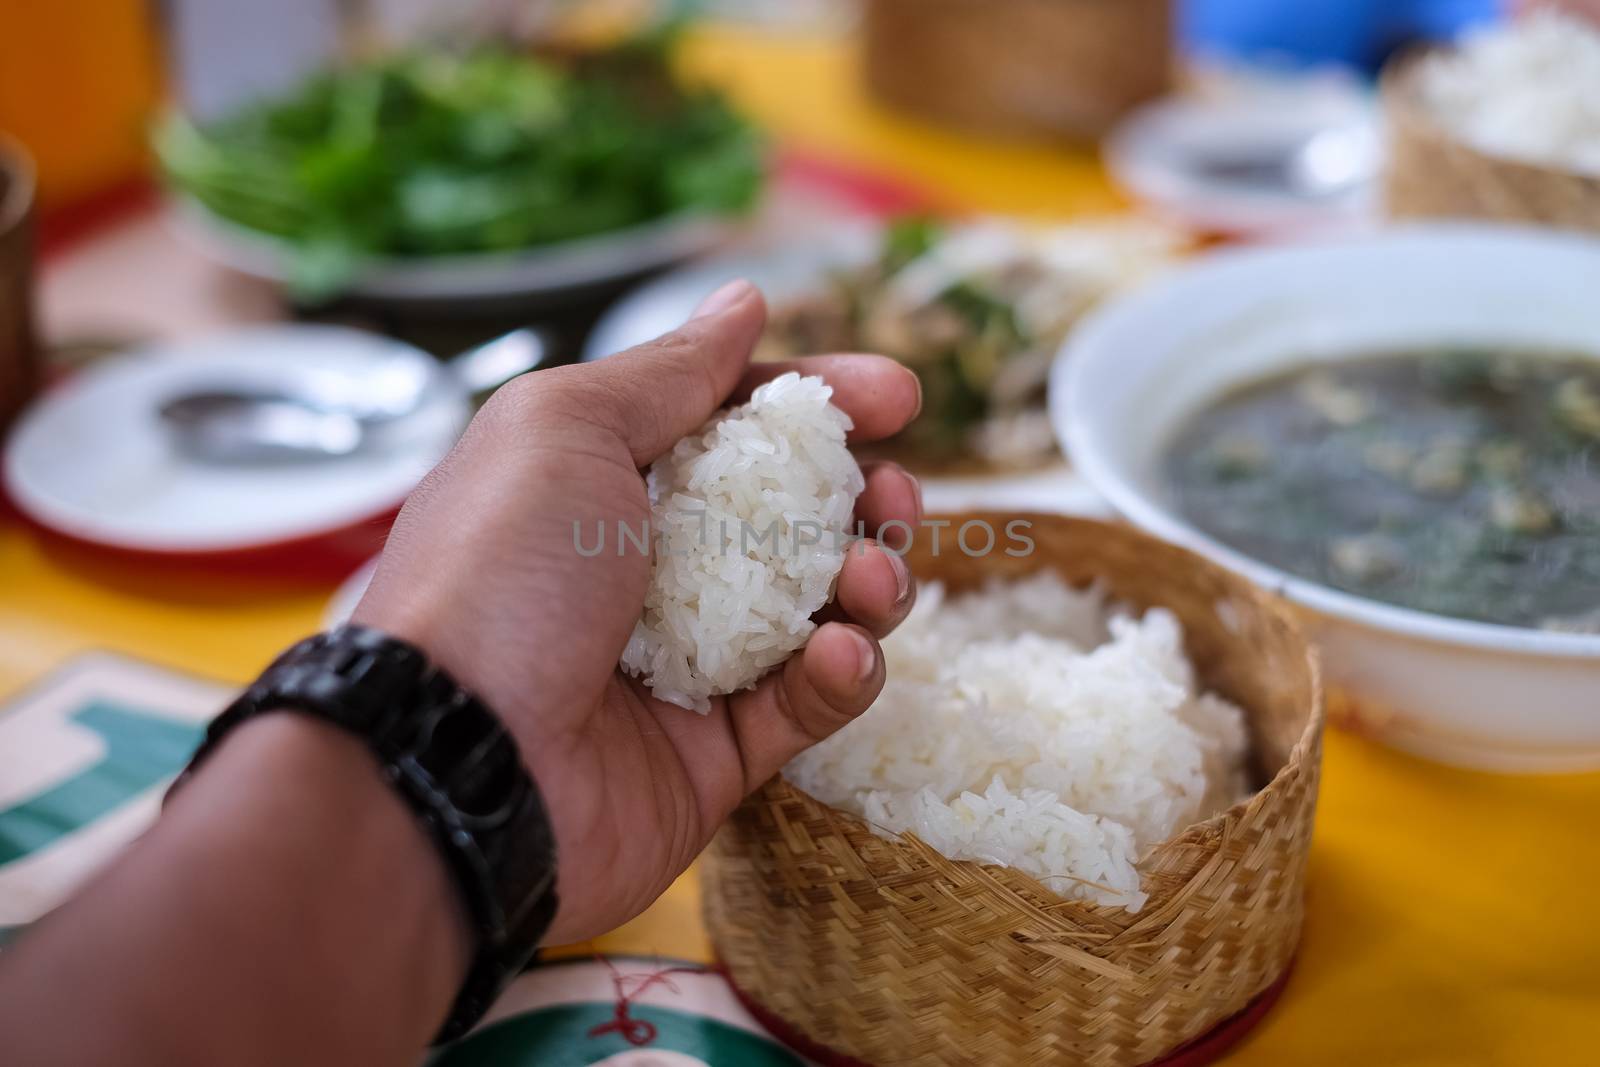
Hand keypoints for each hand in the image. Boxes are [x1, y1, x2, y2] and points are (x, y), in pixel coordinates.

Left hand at [354, 281, 922, 944]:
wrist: (452, 764)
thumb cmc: (497, 575)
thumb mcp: (567, 430)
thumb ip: (670, 372)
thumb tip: (744, 303)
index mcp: (604, 481)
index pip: (734, 424)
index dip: (817, 403)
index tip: (898, 397)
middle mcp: (647, 568)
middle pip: (792, 516)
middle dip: (863, 499)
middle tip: (897, 498)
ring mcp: (687, 663)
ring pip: (816, 609)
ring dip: (868, 582)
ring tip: (875, 580)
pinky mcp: (717, 753)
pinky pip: (806, 702)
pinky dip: (842, 673)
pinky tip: (844, 653)